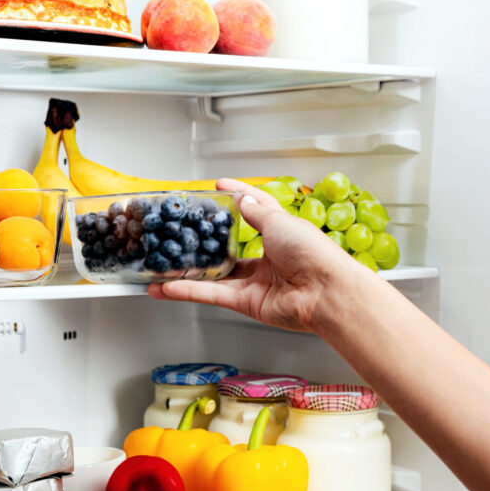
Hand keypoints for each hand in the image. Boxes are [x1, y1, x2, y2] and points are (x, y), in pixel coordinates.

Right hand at [148, 178, 372, 331]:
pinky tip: (167, 288)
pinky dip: (189, 291)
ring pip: (217, 276)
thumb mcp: (280, 221)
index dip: (239, 198)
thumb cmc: (313, 253)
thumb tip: (244, 199)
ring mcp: (259, 282)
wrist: (326, 292)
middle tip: (183, 233)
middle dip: (208, 243)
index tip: (219, 187)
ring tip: (163, 267)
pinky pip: (213, 294)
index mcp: (284, 233)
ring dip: (189, 273)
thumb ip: (257, 212)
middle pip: (232, 248)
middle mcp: (271, 258)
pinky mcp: (249, 303)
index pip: (257, 210)